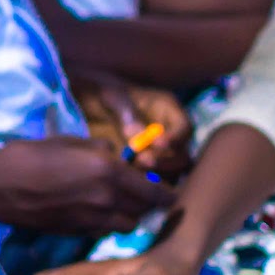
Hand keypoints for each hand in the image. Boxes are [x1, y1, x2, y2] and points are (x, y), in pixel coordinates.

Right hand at [0, 136, 174, 234]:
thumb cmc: (30, 155)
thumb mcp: (69, 141)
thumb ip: (101, 150)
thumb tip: (116, 156)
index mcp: (110, 172)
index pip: (156, 192)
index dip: (167, 194)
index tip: (168, 192)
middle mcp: (107, 200)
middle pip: (144, 212)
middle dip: (146, 204)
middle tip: (140, 193)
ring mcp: (92, 220)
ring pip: (126, 225)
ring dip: (127, 215)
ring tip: (115, 203)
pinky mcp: (76, 232)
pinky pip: (104, 230)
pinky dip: (106, 222)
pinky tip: (92, 210)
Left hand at [74, 74, 192, 177]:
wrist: (90, 102)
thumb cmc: (105, 93)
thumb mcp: (115, 97)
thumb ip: (128, 115)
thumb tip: (138, 136)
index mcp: (168, 111)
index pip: (185, 128)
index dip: (177, 138)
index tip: (160, 144)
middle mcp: (169, 134)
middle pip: (182, 155)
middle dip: (166, 161)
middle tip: (143, 161)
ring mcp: (158, 152)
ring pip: (170, 172)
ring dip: (155, 175)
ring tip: (132, 169)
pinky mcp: (144, 166)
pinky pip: (152, 179)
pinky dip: (142, 181)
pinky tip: (126, 176)